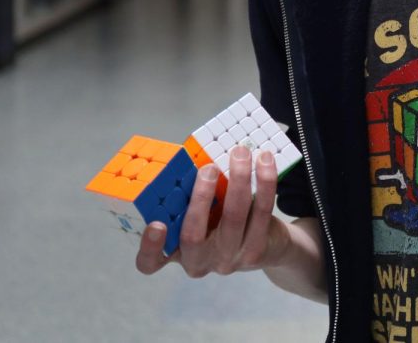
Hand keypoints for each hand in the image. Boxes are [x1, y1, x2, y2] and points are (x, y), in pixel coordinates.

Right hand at [135, 145, 288, 277]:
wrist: (267, 246)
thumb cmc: (223, 222)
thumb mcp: (202, 216)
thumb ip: (191, 196)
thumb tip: (193, 158)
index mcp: (176, 252)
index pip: (151, 262)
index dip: (150, 246)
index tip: (156, 223)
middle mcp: (199, 261)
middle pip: (193, 235)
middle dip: (200, 197)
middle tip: (209, 168)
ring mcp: (228, 259)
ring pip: (233, 218)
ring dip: (238, 180)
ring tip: (240, 154)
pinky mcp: (256, 250)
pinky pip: (261, 212)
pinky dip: (264, 183)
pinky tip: (264, 162)